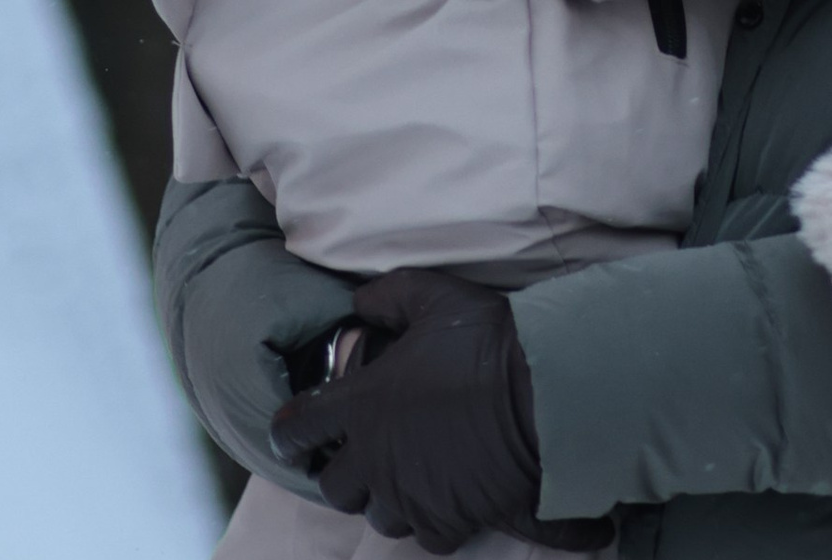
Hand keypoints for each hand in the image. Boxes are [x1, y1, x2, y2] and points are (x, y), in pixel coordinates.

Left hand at [266, 267, 612, 553]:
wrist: (542, 392)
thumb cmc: (485, 341)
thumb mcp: (435, 297)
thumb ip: (389, 295)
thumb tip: (359, 302)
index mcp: (362, 404)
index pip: (296, 428)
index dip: (290, 431)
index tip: (296, 433)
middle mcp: (374, 458)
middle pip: (334, 486)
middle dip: (346, 471)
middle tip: (370, 451)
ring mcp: (407, 495)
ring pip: (376, 515)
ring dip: (388, 497)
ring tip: (412, 474)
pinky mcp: (444, 520)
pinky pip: (422, 536)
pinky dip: (429, 519)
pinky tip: (448, 494)